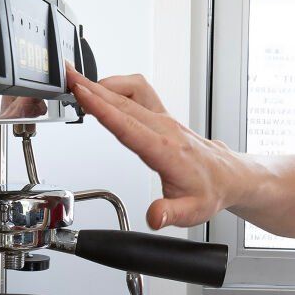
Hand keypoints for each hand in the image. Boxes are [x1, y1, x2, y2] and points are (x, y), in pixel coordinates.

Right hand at [65, 60, 241, 229]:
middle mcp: (164, 128)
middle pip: (123, 102)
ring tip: (77, 81)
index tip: (83, 95)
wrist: (226, 176)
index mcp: (166, 150)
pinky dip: (116, 86)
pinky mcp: (161, 114)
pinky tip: (101, 91)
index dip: (103, 109)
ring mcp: (163, 118)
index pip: (128, 126)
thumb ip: (170, 213)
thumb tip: (154, 216)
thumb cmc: (209, 191)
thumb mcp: (192, 211)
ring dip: (103, 83)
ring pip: (130, 91)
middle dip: (93, 89)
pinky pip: (138, 91)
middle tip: (68, 77)